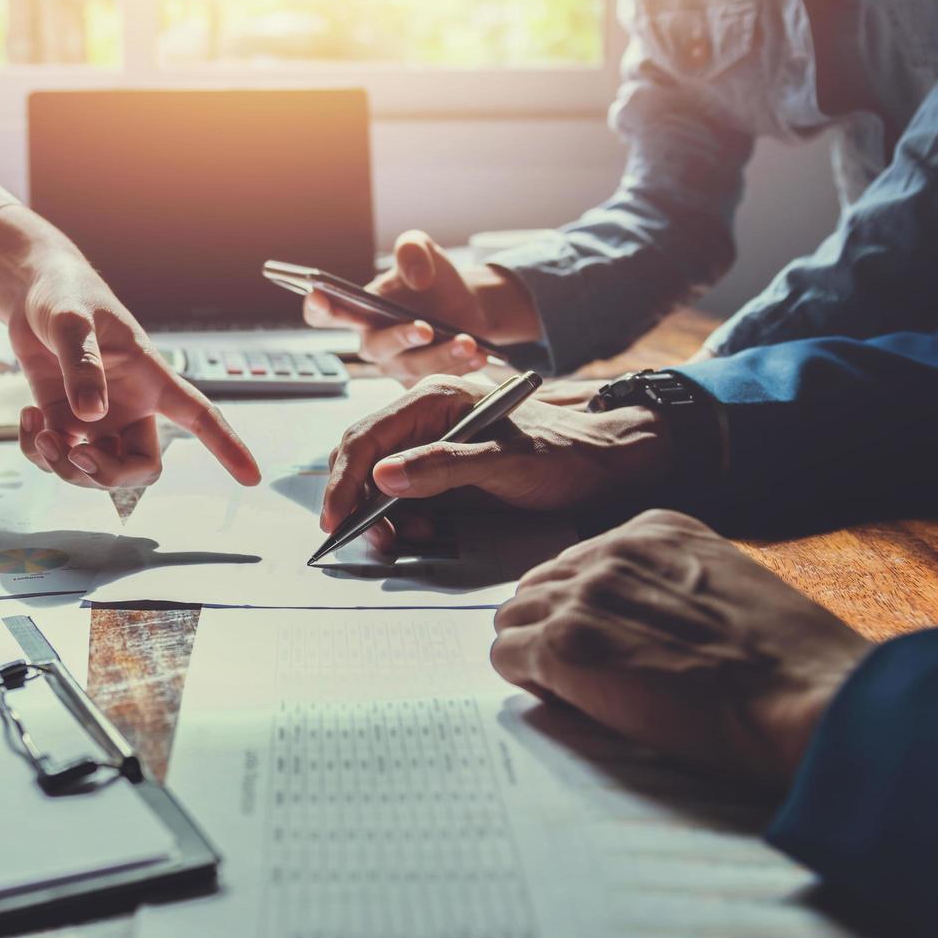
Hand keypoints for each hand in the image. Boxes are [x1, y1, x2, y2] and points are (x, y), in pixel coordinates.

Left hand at [0, 206, 259, 488]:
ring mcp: (96, 420)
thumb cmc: (66, 295)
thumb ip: (83, 365)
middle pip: (139, 468)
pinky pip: (57, 460)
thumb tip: (91, 417)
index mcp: (150, 380)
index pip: (200, 417)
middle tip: (75, 455)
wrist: (32, 293)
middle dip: (107, 477)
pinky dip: (38, 452)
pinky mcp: (64, 423)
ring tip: (40, 432)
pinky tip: (29, 421)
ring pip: (94, 473)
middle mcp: (129, 408)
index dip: (227, 447)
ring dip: (64, 467)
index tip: (252, 477)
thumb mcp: (73, 321)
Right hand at [302, 230, 541, 386]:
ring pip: (413, 368)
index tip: (320, 297)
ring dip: (442, 355)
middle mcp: (372, 343)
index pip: (324, 314)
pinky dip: (459, 367)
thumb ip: (412, 249)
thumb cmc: (433, 279)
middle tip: (424, 329)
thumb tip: (416, 278)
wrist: (469, 306)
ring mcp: (396, 367)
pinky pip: (436, 382)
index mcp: (358, 310)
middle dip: (400, 338)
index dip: (318, 308)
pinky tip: (478, 353)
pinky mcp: (420, 384)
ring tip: (469, 341)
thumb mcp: (423, 249)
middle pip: (376, 347)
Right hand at [321, 376, 670, 551]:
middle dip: (356, 501)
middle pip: (362, 457)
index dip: (345, 480)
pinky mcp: (440, 470)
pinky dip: (400, 519)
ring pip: (377, 480)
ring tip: (401, 538)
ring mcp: (430, 444)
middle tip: (369, 539)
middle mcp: (425, 417)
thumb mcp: (504, 461)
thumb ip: (443, 466)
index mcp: (433, 399)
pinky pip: (401, 495)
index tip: (337, 519)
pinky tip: (421, 532)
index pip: (367, 437)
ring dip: (378, 515)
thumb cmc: (562, 452)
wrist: (600, 465)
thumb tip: (383, 477)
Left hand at [491, 510, 874, 785]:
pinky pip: (507, 658)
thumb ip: (671, 584)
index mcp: (654, 530)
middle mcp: (610, 552)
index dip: (586, 608)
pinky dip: (531, 684)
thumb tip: (634, 616)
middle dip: (552, 628)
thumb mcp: (729, 584)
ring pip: (513, 619)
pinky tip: (575, 703)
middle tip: (590, 673)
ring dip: (537, 655)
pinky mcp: (564, 646)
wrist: (808, 697)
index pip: (578, 561)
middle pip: (538, 586)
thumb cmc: (790, 660)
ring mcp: (583, 597)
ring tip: (586, 692)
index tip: (611, 641)